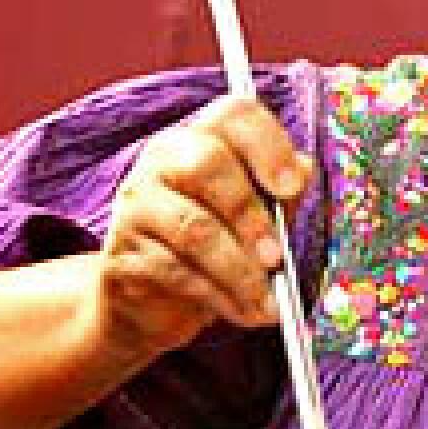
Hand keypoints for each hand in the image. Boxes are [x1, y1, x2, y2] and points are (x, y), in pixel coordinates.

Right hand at [91, 96, 313, 364]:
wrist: (150, 303)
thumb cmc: (213, 250)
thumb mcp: (253, 218)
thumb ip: (278, 195)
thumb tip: (303, 171)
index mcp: (202, 139)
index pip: (234, 115)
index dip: (268, 145)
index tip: (292, 187)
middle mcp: (162, 160)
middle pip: (206, 165)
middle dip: (251, 217)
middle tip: (277, 258)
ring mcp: (137, 205)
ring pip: (193, 230)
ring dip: (241, 272)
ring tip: (270, 303)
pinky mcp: (124, 254)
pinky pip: (177, 273)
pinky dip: (221, 298)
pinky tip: (245, 313)